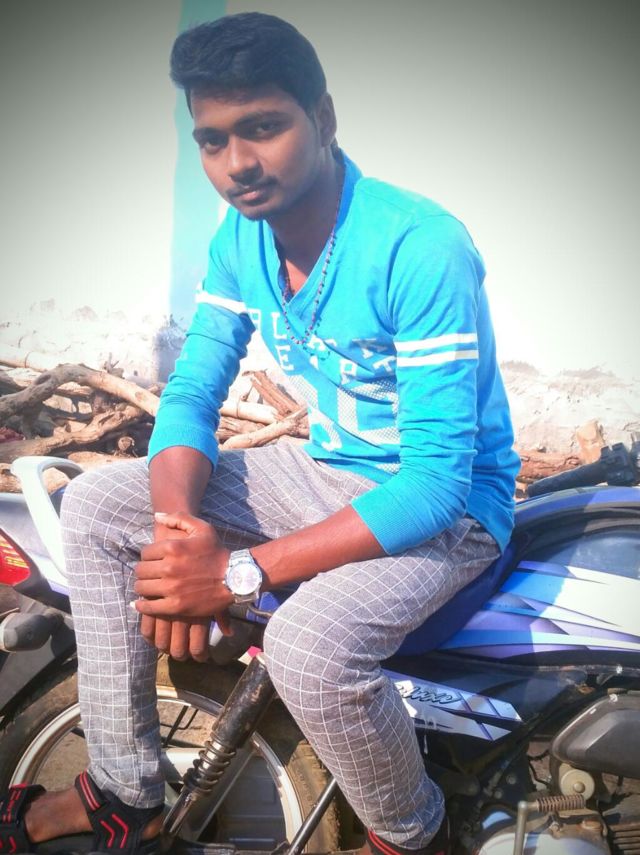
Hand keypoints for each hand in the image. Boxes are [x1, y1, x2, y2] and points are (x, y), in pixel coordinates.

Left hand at [139, 519, 211, 661]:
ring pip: (142, 587)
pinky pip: (149, 606)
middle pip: (141, 570)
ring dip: (143, 587)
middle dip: (144, 571)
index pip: (145, 552)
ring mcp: (172, 588)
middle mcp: (169, 567)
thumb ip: (178, 518)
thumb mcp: (202, 528)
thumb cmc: (217, 552)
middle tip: (150, 574)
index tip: (154, 560)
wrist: (235, 578)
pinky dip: (143, 605)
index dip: (148, 556)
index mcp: (172, 547)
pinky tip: (142, 603)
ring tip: (148, 586)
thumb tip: (157, 516)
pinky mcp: (175, 606)